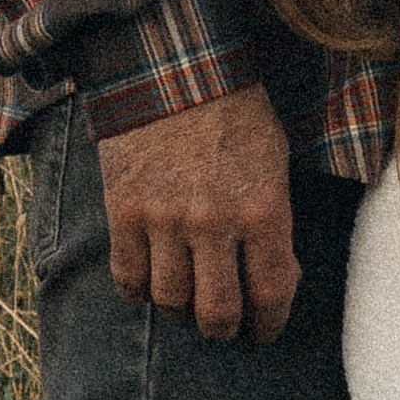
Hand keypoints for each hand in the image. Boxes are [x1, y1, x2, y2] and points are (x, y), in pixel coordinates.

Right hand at [97, 84, 297, 343]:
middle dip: (223, 329)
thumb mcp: (275, 161)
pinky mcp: (124, 211)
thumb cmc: (235, 112)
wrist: (171, 67)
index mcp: (263, 210)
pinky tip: (148, 288)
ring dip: (180, 312)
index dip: (269, 324)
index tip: (264, 331)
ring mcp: (165, 220)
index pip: (272, 294)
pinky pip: (128, 276)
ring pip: (171, 301)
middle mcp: (214, 224)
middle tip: (224, 327)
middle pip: (217, 312)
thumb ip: (275, 220)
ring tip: (186, 305)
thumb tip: (276, 275)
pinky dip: (138, 292)